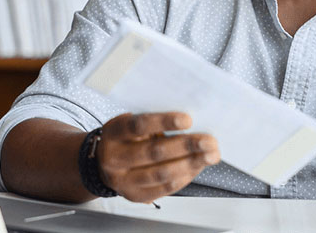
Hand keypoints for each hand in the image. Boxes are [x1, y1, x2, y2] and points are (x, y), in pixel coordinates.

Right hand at [97, 112, 219, 202]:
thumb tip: (192, 123)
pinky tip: (198, 166)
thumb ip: (154, 123)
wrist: (103, 164)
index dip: (164, 122)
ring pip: (162, 173)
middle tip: (210, 141)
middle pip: (154, 152)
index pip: (139, 126)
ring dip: (191, 164)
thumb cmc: (126, 138)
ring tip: (211, 155)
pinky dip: (185, 176)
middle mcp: (114, 158)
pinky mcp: (136, 196)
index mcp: (114, 133)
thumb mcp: (131, 122)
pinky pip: (165, 188)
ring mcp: (124, 181)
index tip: (188, 120)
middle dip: (186, 146)